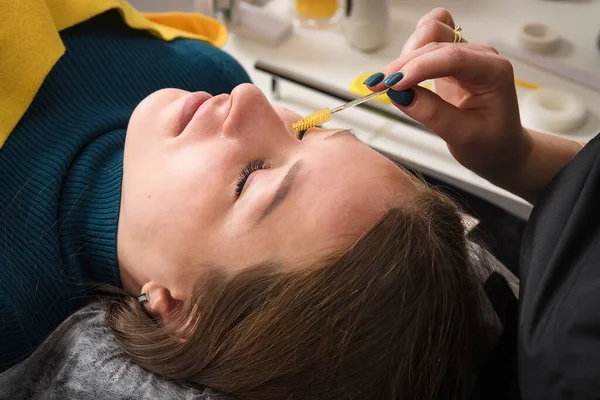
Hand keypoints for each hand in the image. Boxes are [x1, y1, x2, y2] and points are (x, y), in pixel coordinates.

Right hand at [366, 8, 532, 184]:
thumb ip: (432, 114)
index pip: (453, 57)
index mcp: (493, 72)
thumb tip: (399, 96)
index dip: (419, 67)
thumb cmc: (491, 144)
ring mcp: (465, 53)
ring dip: (405, 54)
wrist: (500, 147)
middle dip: (403, 64)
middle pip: (435, 41)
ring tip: (389, 83)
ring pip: (429, 32)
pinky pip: (426, 39)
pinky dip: (409, 51)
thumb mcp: (463, 136)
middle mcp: (480, 56)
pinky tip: (400, 73)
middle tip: (376, 87)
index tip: (392, 84)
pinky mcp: (450, 59)